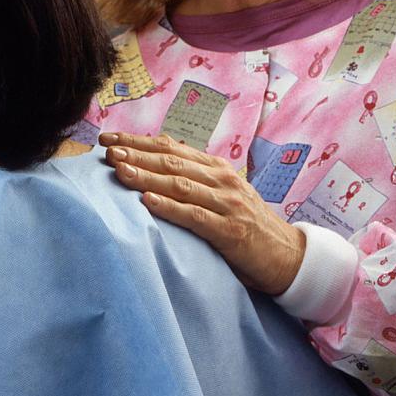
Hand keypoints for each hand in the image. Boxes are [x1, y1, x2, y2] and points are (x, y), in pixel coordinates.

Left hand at [99, 132, 305, 294]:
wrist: (289, 256)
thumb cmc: (247, 226)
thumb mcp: (221, 195)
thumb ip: (194, 182)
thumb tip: (150, 171)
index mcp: (216, 168)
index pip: (171, 148)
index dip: (138, 141)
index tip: (108, 139)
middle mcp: (221, 180)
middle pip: (171, 162)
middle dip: (135, 154)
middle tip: (106, 150)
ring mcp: (227, 204)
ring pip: (179, 185)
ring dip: (146, 176)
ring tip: (119, 170)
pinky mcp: (230, 231)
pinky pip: (195, 217)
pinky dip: (169, 208)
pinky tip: (146, 202)